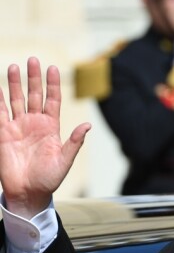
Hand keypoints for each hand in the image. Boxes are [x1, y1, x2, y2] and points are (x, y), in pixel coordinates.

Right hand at [0, 57, 89, 217]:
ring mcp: (18, 127)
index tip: (53, 68)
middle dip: (33, 78)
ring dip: (14, 84)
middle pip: (34, 95)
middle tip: (32, 60)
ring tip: (13, 66)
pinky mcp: (3, 133)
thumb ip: (74, 142)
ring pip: (16, 100)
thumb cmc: (49, 179)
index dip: (52, 85)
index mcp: (51, 128)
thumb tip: (87, 125)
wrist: (28, 192)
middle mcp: (34, 124)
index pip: (52, 101)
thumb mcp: (65, 161)